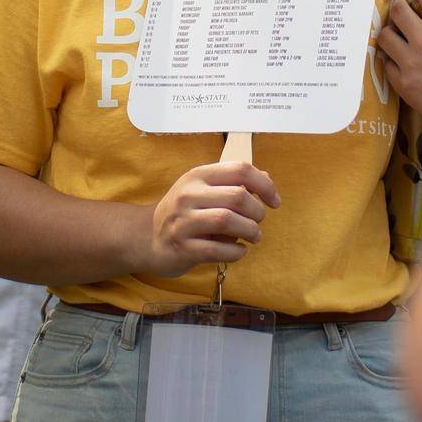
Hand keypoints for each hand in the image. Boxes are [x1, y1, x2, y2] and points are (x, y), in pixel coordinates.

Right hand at [141, 161, 281, 277]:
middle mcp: (189, 194)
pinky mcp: (183, 248)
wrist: (147, 237)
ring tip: (253, 237)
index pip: (240, 169)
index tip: (274, 201)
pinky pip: (218, 250)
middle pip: (238, 196)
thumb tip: (266, 178)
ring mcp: (183, 221)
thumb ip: (234, 183)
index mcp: (198, 175)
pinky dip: (237, 252)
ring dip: (250, 231)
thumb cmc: (185, 212)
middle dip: (258, 212)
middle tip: (258, 222)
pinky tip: (239, 251)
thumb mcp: (204, 190)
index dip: (265, 185)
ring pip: (228, 221)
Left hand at [380, 0, 421, 148]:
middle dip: (397, 4)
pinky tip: (397, 57)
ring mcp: (412, 63)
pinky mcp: (404, 84)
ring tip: (395, 31)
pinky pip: (386, 64)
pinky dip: (390, 58)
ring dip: (389, 30)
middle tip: (400, 6)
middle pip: (397, 10)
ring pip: (385, 36)